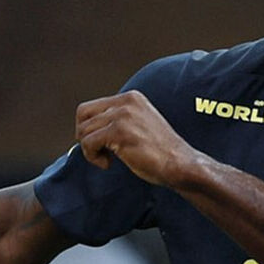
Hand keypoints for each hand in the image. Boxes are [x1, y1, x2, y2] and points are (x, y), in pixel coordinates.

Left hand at [74, 91, 197, 187]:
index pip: (91, 107)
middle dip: (86, 137)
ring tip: (107, 159)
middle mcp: (126, 102)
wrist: (181, 165)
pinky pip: (88, 143)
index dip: (89, 128)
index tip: (102, 144)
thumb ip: (119, 120)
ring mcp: (122, 116)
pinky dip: (92, 157)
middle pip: (83, 116)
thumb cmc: (162, 153)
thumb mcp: (140, 126)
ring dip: (90, 150)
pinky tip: (108, 163)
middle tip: (100, 151)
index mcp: (131, 98)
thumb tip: (89, 128)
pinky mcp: (119, 132)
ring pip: (83, 130)